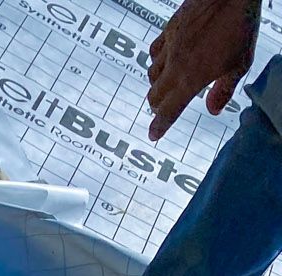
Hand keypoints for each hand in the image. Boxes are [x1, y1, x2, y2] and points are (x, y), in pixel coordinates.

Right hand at [148, 0, 259, 139]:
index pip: (168, 112)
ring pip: (152, 75)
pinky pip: (153, 52)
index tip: (154, 134)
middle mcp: (175, 66)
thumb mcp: (240, 64)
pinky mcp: (169, 29)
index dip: (160, 126)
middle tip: (164, 109)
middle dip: (159, 107)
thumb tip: (212, 110)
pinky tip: (166, 60)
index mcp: (191, 79)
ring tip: (167, 85)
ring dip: (157, 85)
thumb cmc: (239, 24)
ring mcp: (170, 47)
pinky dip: (156, 61)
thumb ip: (224, 89)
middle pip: (154, 96)